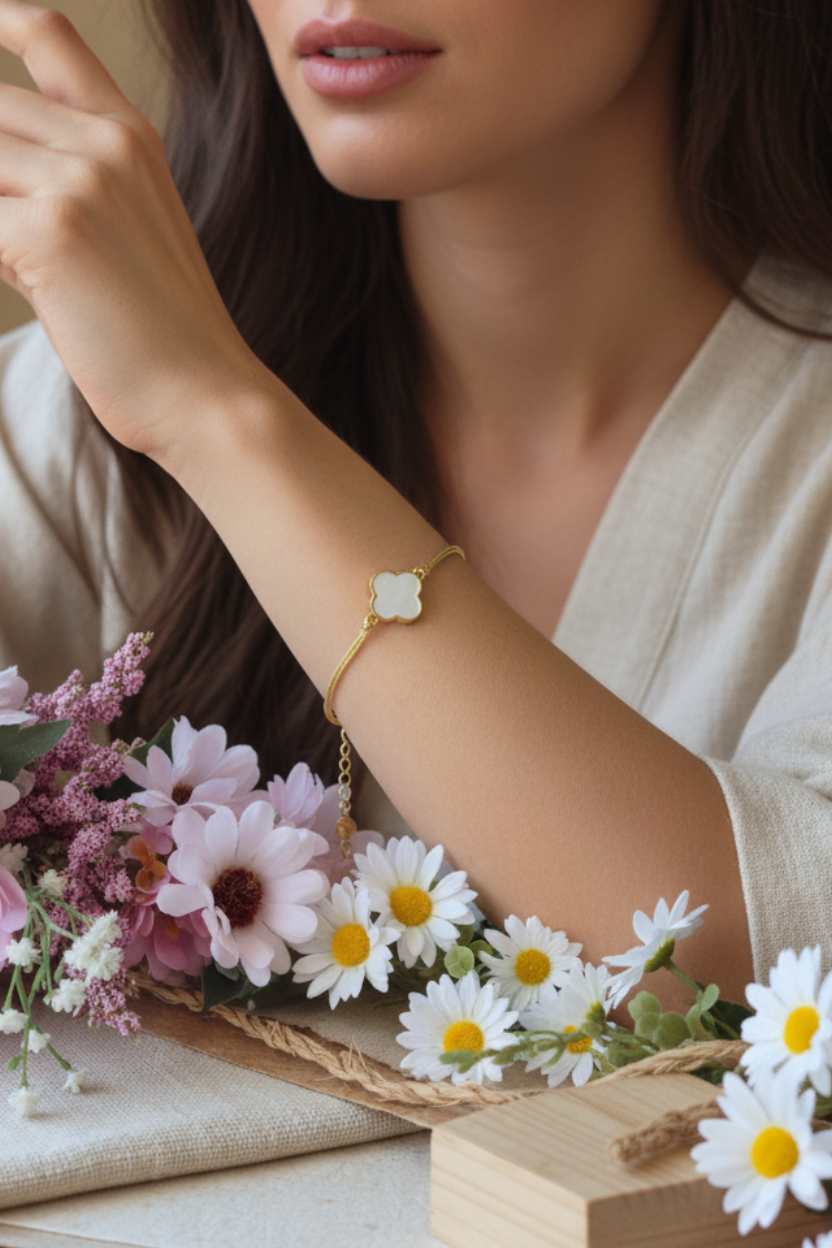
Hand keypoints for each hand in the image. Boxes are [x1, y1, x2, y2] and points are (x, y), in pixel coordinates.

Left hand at [0, 1, 262, 459]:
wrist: (209, 397)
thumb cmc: (166, 338)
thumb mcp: (127, 239)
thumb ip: (61, 194)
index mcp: (132, 139)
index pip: (50, 38)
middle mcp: (107, 144)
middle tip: (4, 232)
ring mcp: (80, 184)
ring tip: (12, 259)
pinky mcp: (50, 235)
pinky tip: (9, 278)